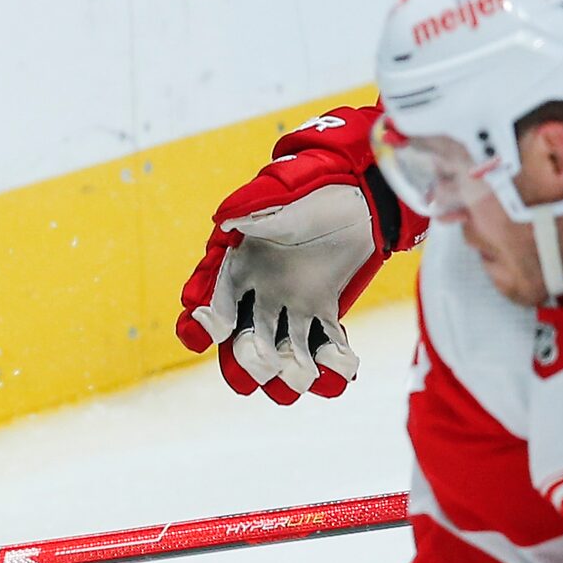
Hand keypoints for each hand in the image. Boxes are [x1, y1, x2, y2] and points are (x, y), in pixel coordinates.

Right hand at [175, 109, 401, 402]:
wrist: (358, 193)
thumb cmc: (312, 190)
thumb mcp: (279, 196)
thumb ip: (253, 209)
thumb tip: (224, 221)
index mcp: (237, 268)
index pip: (209, 306)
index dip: (203, 326)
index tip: (217, 329)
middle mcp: (258, 294)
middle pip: (243, 343)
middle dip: (250, 360)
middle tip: (267, 364)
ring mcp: (291, 307)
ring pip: (282, 355)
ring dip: (291, 372)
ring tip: (306, 372)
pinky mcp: (324, 312)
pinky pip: (323, 348)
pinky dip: (333, 364)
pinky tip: (345, 364)